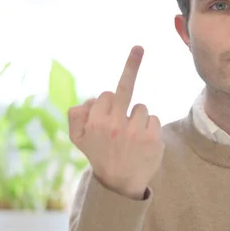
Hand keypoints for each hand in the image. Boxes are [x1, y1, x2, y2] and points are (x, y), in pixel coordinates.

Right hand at [68, 46, 163, 199]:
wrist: (120, 183)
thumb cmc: (100, 154)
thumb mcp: (78, 138)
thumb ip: (75, 116)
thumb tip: (89, 99)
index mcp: (95, 122)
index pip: (106, 95)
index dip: (108, 100)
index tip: (116, 80)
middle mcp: (113, 125)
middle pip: (124, 89)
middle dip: (132, 65)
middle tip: (138, 47)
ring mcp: (134, 131)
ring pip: (141, 107)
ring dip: (137, 117)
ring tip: (131, 136)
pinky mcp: (152, 138)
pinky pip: (154, 118)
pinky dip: (150, 127)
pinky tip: (143, 142)